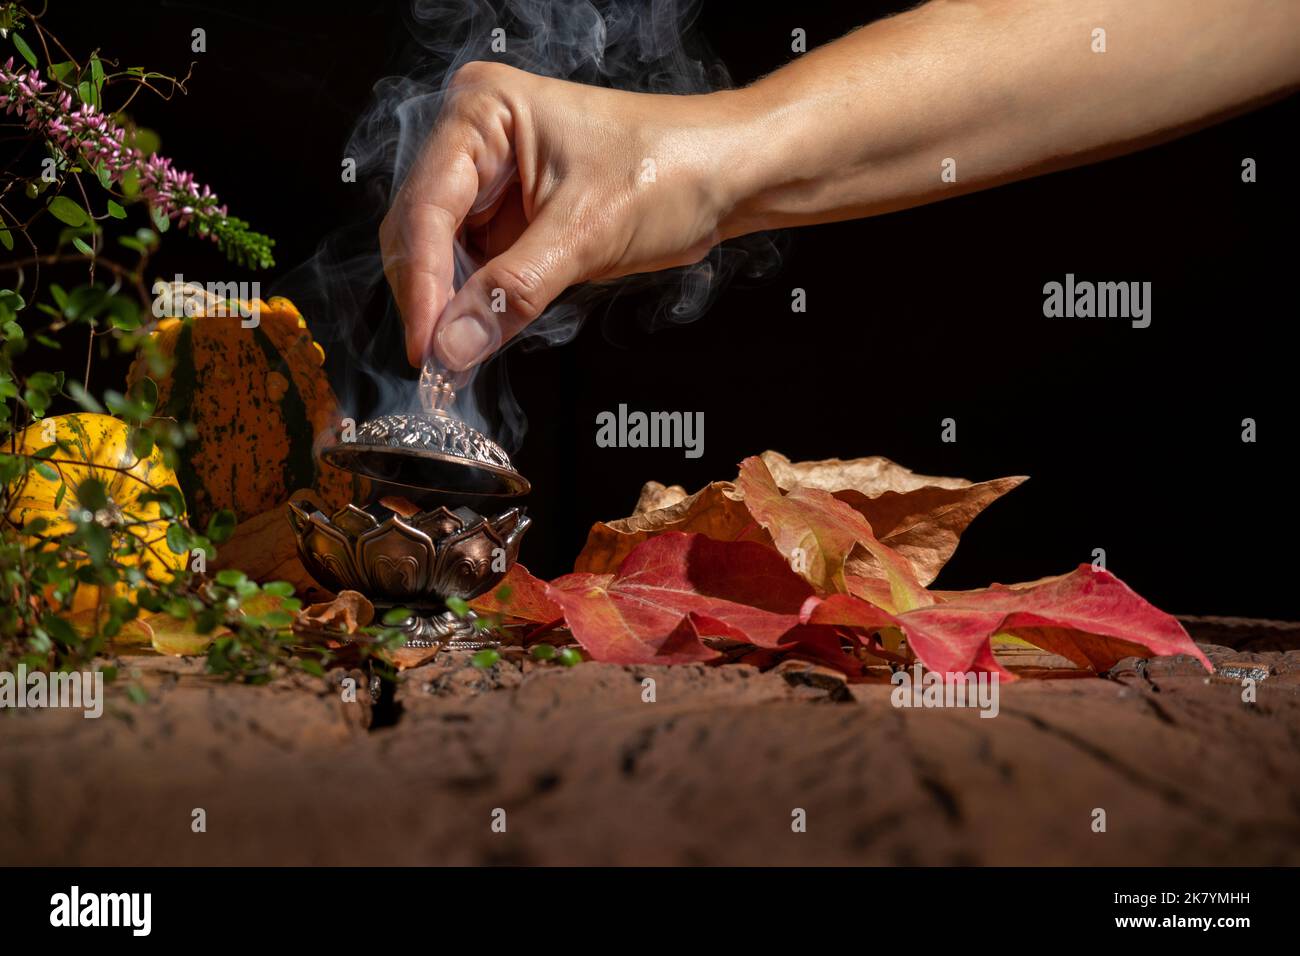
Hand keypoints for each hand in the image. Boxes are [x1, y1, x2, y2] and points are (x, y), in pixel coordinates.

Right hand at [380, 61, 749, 368]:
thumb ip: (513, 290)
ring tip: (453, 359)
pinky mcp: (509, 217)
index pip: (427, 206)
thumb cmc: (671, 167)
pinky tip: (474, 339)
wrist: (726, 175)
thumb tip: (452, 345)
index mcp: (483, 110)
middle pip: (421, 230)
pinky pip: (474, 268)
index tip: (425, 345)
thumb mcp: (588, 232)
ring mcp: (489, 180)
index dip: (422, 283)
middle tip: (436, 362)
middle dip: (430, 299)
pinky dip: (473, 307)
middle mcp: (474, 138)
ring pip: (441, 255)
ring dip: (447, 309)